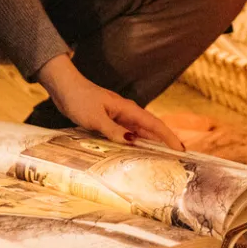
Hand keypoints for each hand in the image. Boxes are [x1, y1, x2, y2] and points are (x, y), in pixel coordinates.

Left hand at [36, 55, 186, 150]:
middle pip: (151, 129)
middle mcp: (127, 113)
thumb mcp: (95, 117)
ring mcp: (119, 117)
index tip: (181, 150)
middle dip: (165, 142)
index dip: (169, 138)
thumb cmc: (79, 99)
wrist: (65, 88)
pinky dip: (135, 143)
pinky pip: (128, 134)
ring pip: (140, 132)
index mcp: (128, 109)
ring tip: (162, 159)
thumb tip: (132, 141)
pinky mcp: (111, 120)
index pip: (155, 125)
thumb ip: (113, 130)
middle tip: (177, 159)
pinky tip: (136, 152)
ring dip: (151, 144)